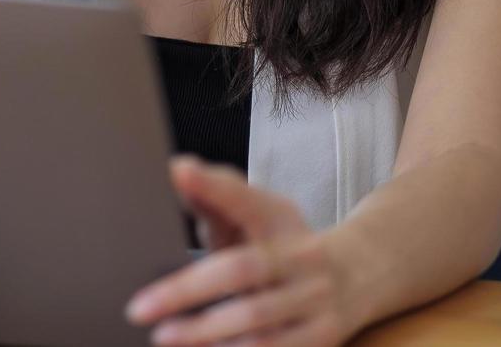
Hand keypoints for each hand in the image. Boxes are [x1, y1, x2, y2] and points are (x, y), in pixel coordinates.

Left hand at [124, 156, 356, 345]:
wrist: (360, 274)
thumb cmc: (284, 241)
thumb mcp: (258, 212)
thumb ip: (216, 194)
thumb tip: (176, 170)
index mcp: (278, 217)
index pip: (244, 197)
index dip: (213, 186)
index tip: (178, 172)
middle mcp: (301, 255)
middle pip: (243, 269)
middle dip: (187, 290)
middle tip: (140, 307)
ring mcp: (316, 298)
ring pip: (258, 320)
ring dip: (207, 332)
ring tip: (164, 336)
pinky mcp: (323, 336)